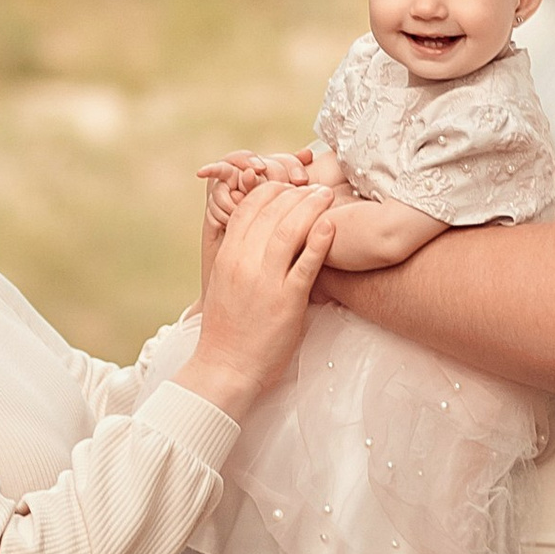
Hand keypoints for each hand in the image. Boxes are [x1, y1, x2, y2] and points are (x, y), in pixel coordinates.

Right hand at [183, 177, 337, 417]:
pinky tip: (331, 225)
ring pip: (289, 230)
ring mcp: (265, 281)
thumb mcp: (223, 282)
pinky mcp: (287, 301)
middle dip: (297, 193)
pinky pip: (306, 263)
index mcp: (227, 255)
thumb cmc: (227, 328)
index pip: (248, 207)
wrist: (226, 367)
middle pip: (272, 211)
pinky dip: (320, 241)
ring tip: (327, 197)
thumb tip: (254, 233)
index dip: (271, 190)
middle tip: (317, 188)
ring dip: (311, 207)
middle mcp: (243, 262)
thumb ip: (237, 255)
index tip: (289, 187)